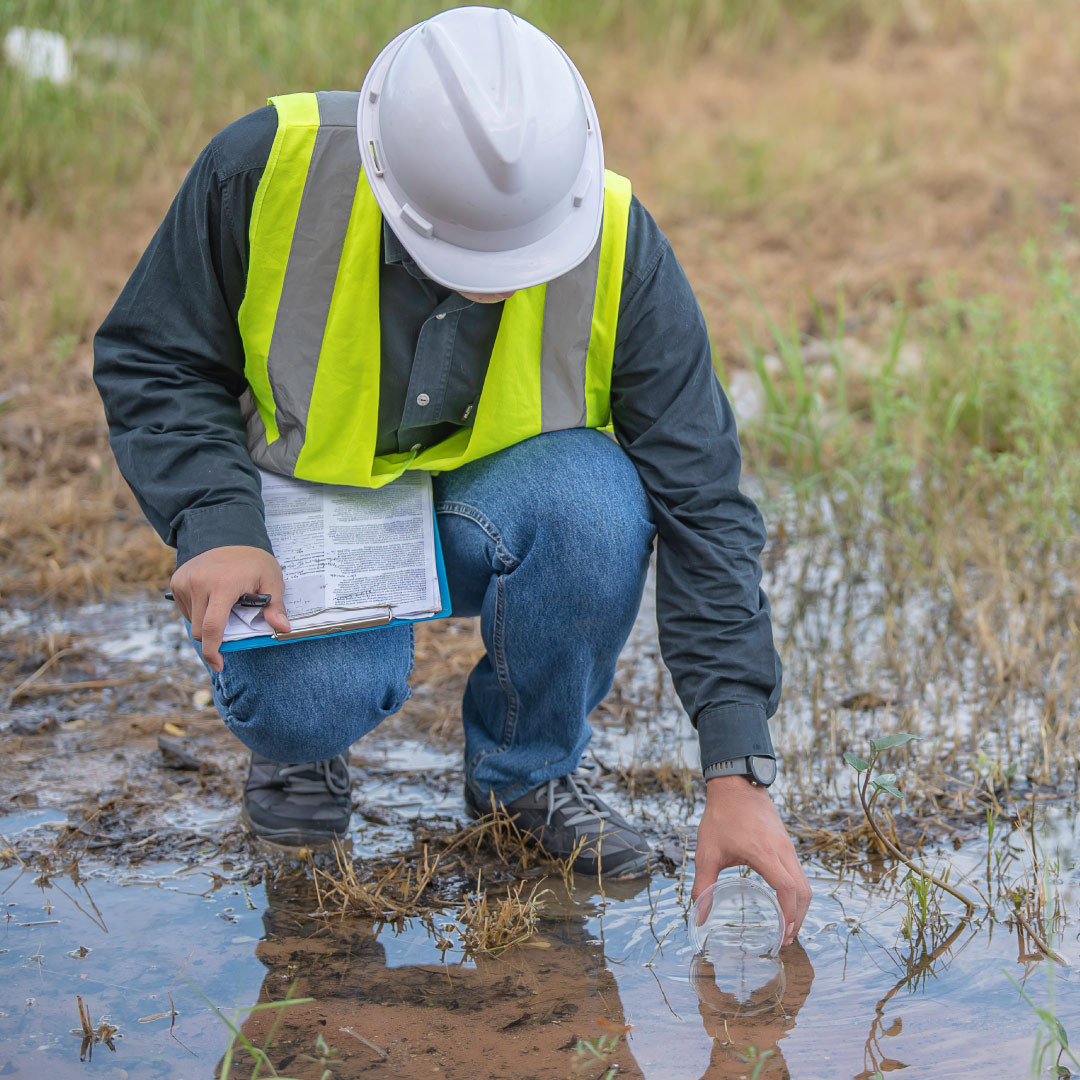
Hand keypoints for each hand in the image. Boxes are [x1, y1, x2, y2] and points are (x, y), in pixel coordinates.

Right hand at [169, 545, 288, 671]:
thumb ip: (276, 606)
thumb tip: (283, 629)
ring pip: (192, 621)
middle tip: (233, 625)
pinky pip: (186, 610)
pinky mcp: (176, 581)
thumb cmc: (254, 562)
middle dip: (215, 637)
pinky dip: (198, 612)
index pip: (213, 628)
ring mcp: (184, 581)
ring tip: (224, 605)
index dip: (214, 651)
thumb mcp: (272, 580)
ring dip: (207, 623)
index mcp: (222, 585)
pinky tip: (212, 599)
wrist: (231, 535)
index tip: (219, 665)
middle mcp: (198, 583)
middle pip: (201, 630)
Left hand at [691, 775, 811, 946]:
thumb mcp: (707, 852)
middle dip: (798, 918)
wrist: (735, 785)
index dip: (788, 914)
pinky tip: (784, 902)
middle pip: (803, 891)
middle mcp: (782, 850)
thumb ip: (703, 885)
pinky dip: (797, 892)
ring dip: (800, 906)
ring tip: (787, 925)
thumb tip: (699, 916)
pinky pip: (799, 872)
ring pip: (805, 882)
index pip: (787, 888)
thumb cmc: (720, 817)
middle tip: (785, 939)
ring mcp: (788, 846)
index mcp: (764, 852)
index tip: (783, 934)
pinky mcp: (787, 843)